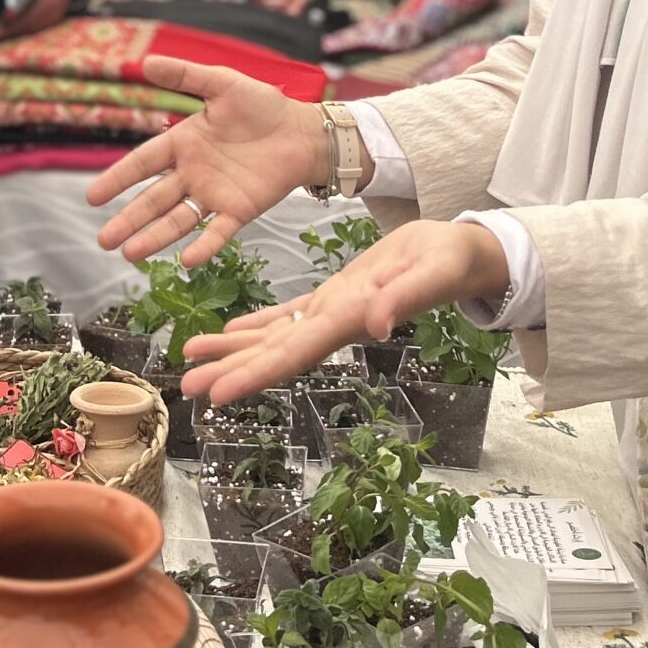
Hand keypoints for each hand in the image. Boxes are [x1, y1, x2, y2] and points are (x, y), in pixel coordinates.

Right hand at [87, 60, 326, 264]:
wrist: (303, 130)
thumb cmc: (263, 106)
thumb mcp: (222, 84)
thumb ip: (185, 76)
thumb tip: (144, 62)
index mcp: (183, 144)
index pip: (143, 163)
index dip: (118, 179)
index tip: (93, 197)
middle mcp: (193, 174)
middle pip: (153, 200)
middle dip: (128, 220)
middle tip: (103, 240)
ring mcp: (215, 195)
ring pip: (178, 220)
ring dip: (155, 237)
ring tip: (130, 254)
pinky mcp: (240, 210)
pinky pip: (219, 231)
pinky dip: (204, 246)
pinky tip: (187, 259)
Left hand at [179, 220, 508, 405]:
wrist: (462, 253)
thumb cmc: (451, 261)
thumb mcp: (432, 270)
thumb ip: (405, 297)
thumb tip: (378, 325)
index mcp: (350, 319)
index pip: (295, 353)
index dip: (256, 374)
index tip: (219, 394)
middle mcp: (334, 324)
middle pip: (274, 353)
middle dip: (230, 370)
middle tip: (185, 387)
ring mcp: (332, 312)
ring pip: (273, 336)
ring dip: (232, 349)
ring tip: (191, 358)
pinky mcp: (334, 297)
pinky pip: (286, 315)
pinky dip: (256, 324)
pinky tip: (230, 331)